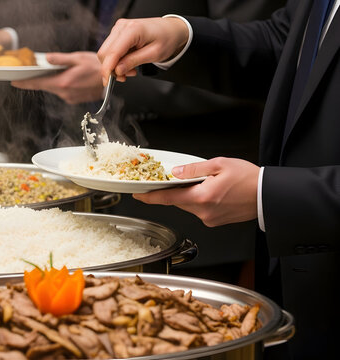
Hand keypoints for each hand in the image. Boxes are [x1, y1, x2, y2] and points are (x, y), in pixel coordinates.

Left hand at [11, 52, 103, 103]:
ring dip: (52, 81)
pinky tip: (69, 78)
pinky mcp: (73, 99)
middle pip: (44, 86)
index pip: (38, 83)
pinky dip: (61, 85)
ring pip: (53, 88)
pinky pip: (62, 91)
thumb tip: (46, 58)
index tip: (14, 82)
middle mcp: (64, 93)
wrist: (112, 79)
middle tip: (33, 70)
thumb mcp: (77, 58)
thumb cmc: (97, 67)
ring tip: (61, 71)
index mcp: (63, 82)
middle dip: (38, 79)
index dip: (24, 83)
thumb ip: (60, 59)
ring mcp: (69, 97)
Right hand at [97, 17, 188, 83]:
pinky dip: (116, 60)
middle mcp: (122, 26)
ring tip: (130, 69)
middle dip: (112, 68)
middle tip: (126, 76)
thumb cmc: (166, 38)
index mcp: (133, 29)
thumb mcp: (154, 54)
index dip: (107, 69)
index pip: (112, 52)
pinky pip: (110, 50)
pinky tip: (128, 62)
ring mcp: (118, 28)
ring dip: (114, 65)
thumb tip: (117, 70)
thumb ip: (134, 61)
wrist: (170, 29)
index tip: (107, 82)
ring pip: (106, 53)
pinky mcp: (117, 33)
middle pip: (104, 53)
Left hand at [133, 157, 259, 226]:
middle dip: (174, 190)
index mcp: (202, 197)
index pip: (168, 198)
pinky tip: (212, 192)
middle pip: (177, 201)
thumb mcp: (219, 165)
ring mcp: (209, 218)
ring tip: (204, 182)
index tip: (137, 194)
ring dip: (189, 194)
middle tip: (175, 179)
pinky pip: (199, 210)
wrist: (269, 196)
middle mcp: (203, 211)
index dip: (150, 196)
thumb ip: (194, 168)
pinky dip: (200, 200)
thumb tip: (175, 172)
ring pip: (188, 205)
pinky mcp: (215, 221)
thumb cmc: (249, 179)